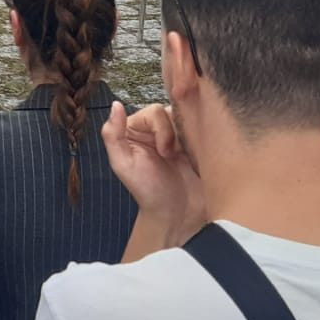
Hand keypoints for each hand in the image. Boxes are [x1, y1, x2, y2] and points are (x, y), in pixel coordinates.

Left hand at [102, 102, 205, 235]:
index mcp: (137, 128)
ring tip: (189, 156)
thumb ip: (113, 135)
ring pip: (192, 118)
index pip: (154, 111)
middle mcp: (158, 128)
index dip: (161, 129)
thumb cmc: (148, 192)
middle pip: (175, 111)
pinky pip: (206, 130)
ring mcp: (180, 135)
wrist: (178, 214)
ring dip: (192, 135)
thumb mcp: (123, 164)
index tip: (164, 153)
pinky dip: (205, 139)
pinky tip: (199, 155)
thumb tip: (115, 105)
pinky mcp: (198, 144)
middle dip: (177, 133)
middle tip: (175, 156)